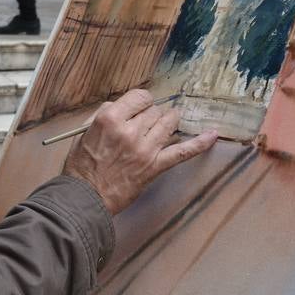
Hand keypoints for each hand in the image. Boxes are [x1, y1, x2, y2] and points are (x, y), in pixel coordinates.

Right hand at [62, 90, 216, 214]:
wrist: (85, 197)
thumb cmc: (82, 166)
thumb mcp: (85, 132)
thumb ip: (106, 115)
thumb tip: (126, 107)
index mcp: (110, 118)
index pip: (140, 97)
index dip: (141, 101)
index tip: (139, 107)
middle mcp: (130, 131)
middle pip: (155, 110)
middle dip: (152, 114)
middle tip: (145, 123)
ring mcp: (145, 149)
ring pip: (169, 123)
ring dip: (170, 121)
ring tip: (168, 122)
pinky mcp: (155, 166)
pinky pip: (182, 152)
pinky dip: (199, 143)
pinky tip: (212, 134)